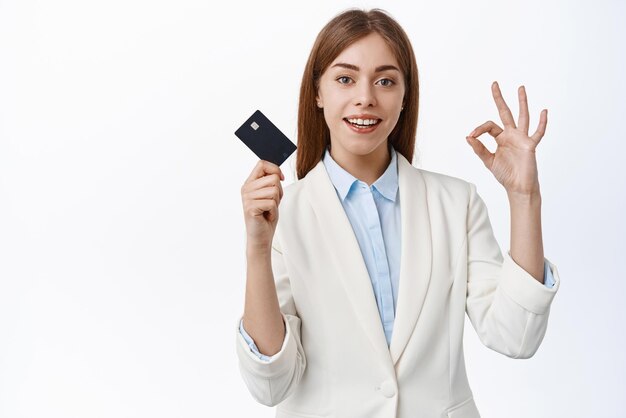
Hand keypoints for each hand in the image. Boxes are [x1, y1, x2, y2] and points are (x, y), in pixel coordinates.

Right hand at [241, 160, 284, 251]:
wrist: (261, 236)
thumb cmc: (267, 216)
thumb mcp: (270, 195)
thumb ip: (271, 182)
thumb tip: (279, 174)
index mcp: (249, 183)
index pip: (261, 164)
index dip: (275, 169)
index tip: (281, 179)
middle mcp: (246, 188)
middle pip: (273, 178)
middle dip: (279, 192)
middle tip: (272, 203)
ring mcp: (247, 198)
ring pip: (274, 190)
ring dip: (276, 202)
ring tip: (268, 210)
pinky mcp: (251, 207)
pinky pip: (272, 202)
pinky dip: (274, 211)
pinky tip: (267, 216)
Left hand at [466, 81, 546, 195]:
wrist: (518, 187)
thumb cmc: (505, 174)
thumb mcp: (489, 161)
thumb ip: (479, 149)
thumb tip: (467, 137)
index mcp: (501, 138)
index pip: (489, 126)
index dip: (479, 128)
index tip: (471, 135)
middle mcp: (511, 135)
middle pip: (505, 112)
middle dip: (499, 99)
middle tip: (494, 84)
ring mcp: (522, 138)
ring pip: (523, 117)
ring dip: (522, 102)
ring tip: (520, 88)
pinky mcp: (531, 145)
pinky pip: (538, 133)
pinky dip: (542, 123)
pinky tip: (543, 111)